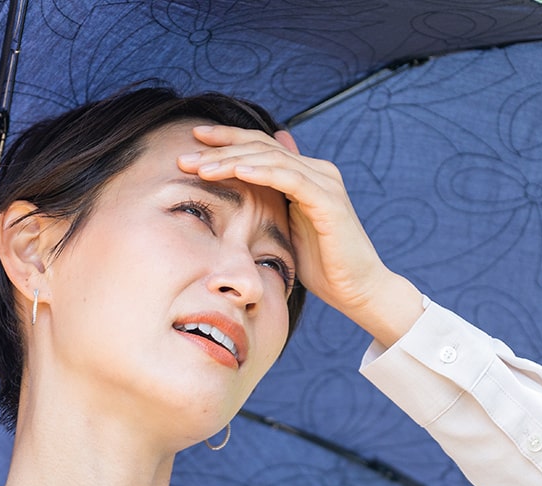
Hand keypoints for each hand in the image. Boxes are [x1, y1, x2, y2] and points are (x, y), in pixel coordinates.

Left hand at [176, 125, 425, 345]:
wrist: (357, 290)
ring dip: (233, 161)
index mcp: (304, 174)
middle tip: (184, 155)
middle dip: (220, 149)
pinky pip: (291, 180)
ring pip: (271, 160)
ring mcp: (325, 183)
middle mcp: (317, 171)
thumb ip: (270, 205)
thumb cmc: (321, 265)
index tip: (192, 140)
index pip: (259, 146)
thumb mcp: (286, 230)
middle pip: (261, 148)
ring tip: (201, 167)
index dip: (226, 140)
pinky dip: (264, 173)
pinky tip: (239, 172)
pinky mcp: (329, 202)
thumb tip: (247, 189)